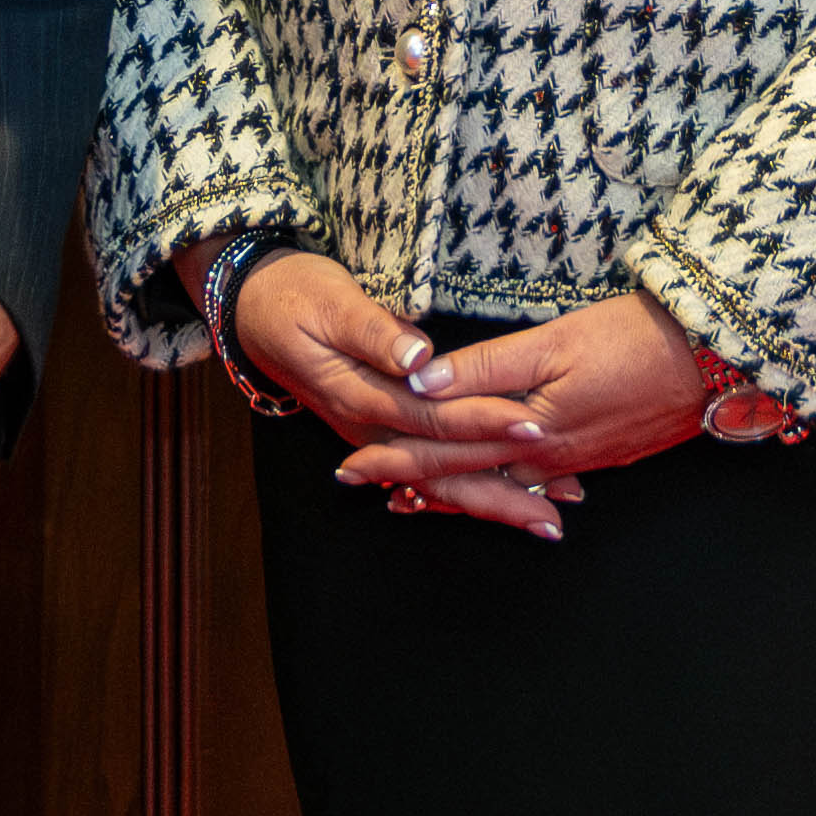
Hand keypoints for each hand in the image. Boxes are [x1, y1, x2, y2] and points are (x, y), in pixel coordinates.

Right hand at [214, 250, 552, 535]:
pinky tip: (506, 501)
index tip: (534, 424)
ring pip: (439, 483)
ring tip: (548, 519)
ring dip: (493, 501)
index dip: (485, 421)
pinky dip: (469, 490)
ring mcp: (376, 435)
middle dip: (503, 489)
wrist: (254, 309)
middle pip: (443, 470)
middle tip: (561, 502)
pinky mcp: (383, 431)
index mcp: (361, 396)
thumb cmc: (295, 296)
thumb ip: (373, 331)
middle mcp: (370, 428)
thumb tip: (417, 358)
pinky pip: (429, 474)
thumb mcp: (329, 301)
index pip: (434, 417)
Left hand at [339, 293, 700, 528]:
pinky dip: (511, 489)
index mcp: (527, 429)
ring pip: (504, 483)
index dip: (396, 455)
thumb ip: (486, 367)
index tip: (353, 465)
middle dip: (417, 482)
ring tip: (420, 500)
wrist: (714, 359)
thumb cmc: (635, 339)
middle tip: (369, 490)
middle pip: (469, 474)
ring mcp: (580, 460)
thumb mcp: (554, 342)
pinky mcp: (606, 453)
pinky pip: (542, 482)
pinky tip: (510, 492)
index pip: (445, 449)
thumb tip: (421, 382)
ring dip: (461, 491)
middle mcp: (547, 457)